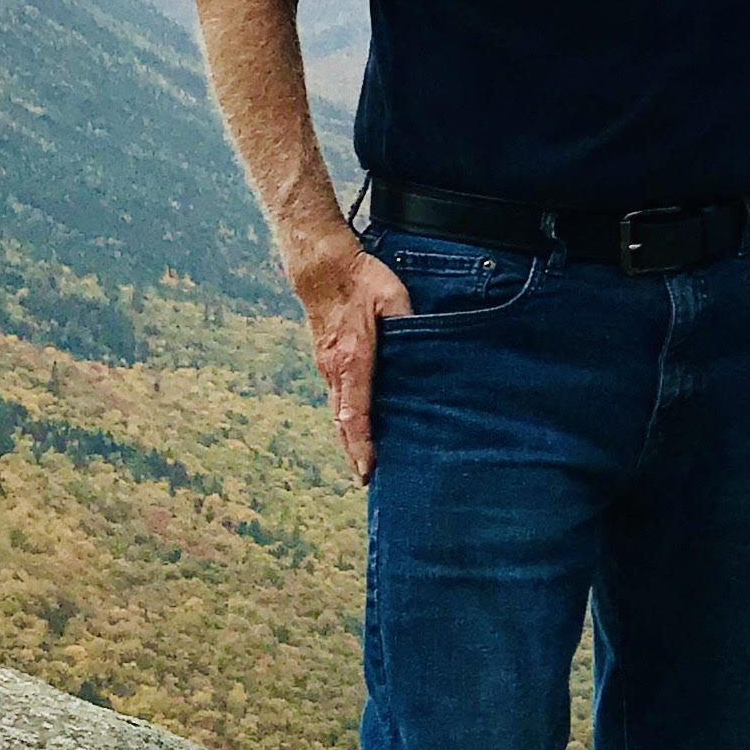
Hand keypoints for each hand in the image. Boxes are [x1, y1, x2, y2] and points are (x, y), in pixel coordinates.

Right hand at [292, 238, 412, 483]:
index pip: (356, 413)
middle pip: (342, 424)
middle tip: (367, 483)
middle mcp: (335, 371)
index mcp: (353, 360)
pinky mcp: (326, 361)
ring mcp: (327, 368)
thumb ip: (410, 323)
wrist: (321, 267)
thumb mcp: (393, 297)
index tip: (367, 471)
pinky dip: (345, 421)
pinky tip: (355, 431)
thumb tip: (427, 345)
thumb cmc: (360, 281)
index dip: (362, 445)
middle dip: (353, 454)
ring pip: (337, 414)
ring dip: (348, 441)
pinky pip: (336, 399)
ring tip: (362, 467)